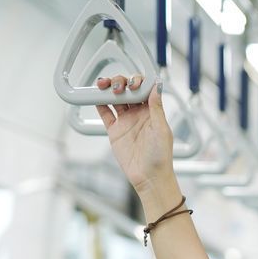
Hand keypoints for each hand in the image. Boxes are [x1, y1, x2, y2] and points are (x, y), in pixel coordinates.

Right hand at [94, 74, 175, 197]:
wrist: (149, 177)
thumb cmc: (160, 156)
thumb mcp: (162, 129)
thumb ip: (156, 107)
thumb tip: (156, 86)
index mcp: (152, 111)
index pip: (143, 89)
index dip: (138, 82)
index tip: (134, 84)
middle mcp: (138, 114)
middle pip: (127, 90)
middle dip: (121, 82)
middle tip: (118, 87)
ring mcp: (125, 121)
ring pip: (114, 99)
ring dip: (109, 89)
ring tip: (104, 86)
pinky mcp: (115, 130)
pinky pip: (105, 113)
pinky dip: (99, 104)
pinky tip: (95, 96)